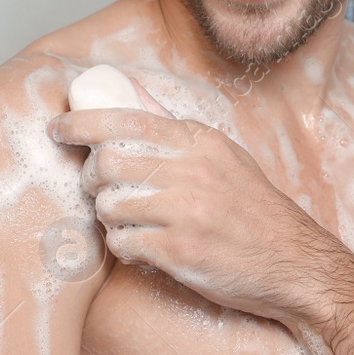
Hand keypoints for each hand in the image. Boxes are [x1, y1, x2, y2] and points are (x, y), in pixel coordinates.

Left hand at [47, 78, 324, 323]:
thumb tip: (131, 91)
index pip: (127, 120)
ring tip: (129, 222)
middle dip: (93, 178)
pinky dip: (124, 247)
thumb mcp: (223, 156)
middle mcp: (192, 172)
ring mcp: (185, 213)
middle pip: (108, 163)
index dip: (82, 123)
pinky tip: (143, 248)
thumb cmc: (254, 210)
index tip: (59, 129)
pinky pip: (122, 244)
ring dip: (109, 217)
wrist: (295, 263)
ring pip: (109, 206)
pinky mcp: (180, 252)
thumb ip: (174, 127)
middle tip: (100, 189)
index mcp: (200, 142)